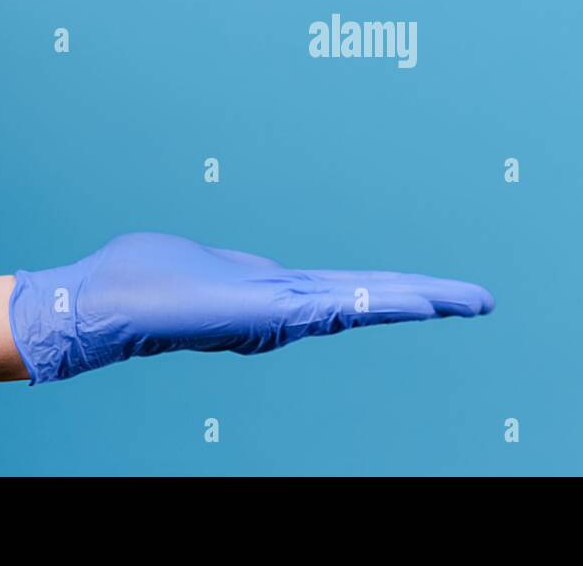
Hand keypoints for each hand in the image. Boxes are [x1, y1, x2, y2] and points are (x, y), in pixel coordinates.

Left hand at [8, 233, 494, 382]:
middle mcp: (285, 307)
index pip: (354, 292)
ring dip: (418, 301)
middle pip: (372, 299)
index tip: (441, 294)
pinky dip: (377, 307)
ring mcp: (276, 312)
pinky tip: (410, 304)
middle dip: (430, 300)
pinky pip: (332, 309)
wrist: (97, 305)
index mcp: (277, 294)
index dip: (399, 293)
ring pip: (363, 304)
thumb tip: (250, 282)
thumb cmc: (142, 280)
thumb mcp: (209, 268)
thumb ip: (239, 277)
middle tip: (484, 302)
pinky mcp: (261, 313)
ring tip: (467, 302)